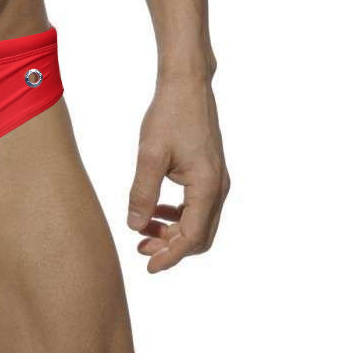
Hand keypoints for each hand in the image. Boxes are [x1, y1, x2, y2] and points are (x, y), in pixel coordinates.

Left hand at [127, 76, 229, 272]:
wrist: (187, 85)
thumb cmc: (169, 115)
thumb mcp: (149, 155)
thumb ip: (142, 193)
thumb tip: (134, 226)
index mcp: (207, 187)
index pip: (192, 238)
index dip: (170, 256)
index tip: (148, 266)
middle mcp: (218, 187)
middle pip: (199, 236)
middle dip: (171, 248)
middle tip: (141, 251)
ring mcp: (217, 180)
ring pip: (199, 222)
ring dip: (173, 232)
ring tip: (142, 232)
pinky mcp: (209, 171)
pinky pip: (197, 205)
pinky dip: (177, 215)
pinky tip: (155, 211)